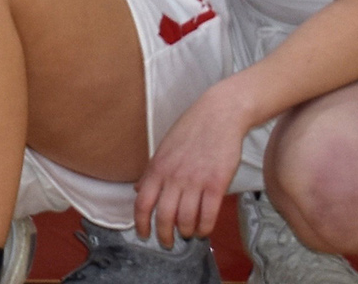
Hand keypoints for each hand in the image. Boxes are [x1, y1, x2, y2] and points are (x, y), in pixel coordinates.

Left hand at [131, 82, 251, 250]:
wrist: (219, 114)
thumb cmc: (191, 130)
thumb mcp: (164, 148)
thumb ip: (152, 171)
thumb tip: (138, 190)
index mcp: (157, 167)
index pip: (142, 203)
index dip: (141, 223)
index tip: (143, 234)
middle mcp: (173, 176)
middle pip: (164, 216)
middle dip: (164, 235)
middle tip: (168, 242)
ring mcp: (195, 181)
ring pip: (186, 219)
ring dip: (186, 232)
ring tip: (188, 234)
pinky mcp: (216, 184)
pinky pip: (208, 215)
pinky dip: (205, 227)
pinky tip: (204, 229)